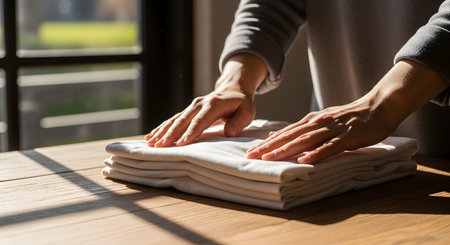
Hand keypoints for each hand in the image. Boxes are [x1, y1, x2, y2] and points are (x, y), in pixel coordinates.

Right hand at [145, 88, 254, 146]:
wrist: (233, 89)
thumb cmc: (241, 103)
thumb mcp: (247, 111)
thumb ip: (239, 122)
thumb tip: (230, 133)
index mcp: (214, 104)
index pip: (201, 120)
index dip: (191, 132)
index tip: (182, 143)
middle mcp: (199, 104)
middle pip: (183, 120)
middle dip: (171, 134)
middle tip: (160, 146)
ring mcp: (192, 106)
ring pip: (174, 120)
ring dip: (162, 132)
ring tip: (151, 143)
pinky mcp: (188, 111)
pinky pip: (173, 120)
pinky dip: (161, 128)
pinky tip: (151, 136)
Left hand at [247, 60, 447, 163]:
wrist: (379, 105)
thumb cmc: (349, 117)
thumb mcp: (322, 120)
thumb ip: (301, 129)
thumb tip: (277, 137)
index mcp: (311, 121)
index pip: (285, 133)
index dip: (267, 143)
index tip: (250, 153)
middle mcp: (318, 123)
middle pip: (290, 136)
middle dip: (270, 147)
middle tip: (251, 157)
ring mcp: (333, 129)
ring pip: (306, 141)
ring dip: (286, 150)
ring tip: (270, 158)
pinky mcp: (349, 136)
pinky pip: (331, 147)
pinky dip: (317, 154)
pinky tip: (305, 160)